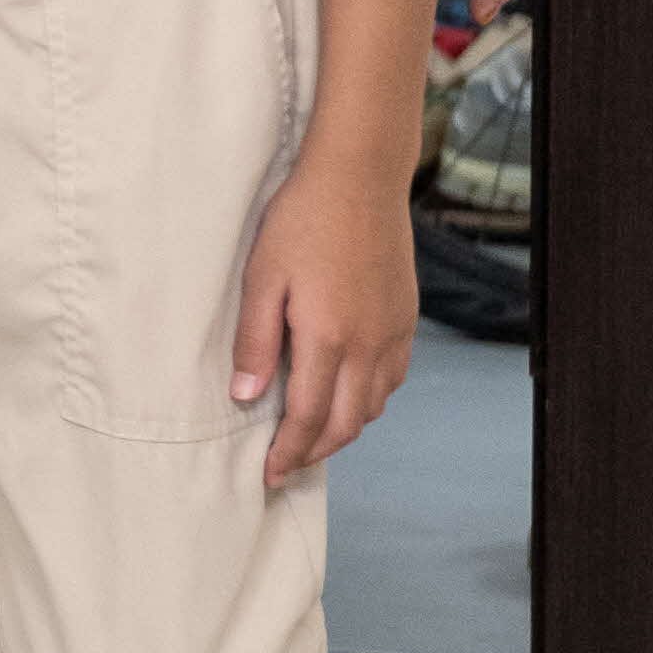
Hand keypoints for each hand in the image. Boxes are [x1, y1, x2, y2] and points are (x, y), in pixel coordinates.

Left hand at [232, 154, 417, 486]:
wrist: (359, 178)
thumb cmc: (302, 220)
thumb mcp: (262, 277)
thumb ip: (255, 340)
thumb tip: (246, 397)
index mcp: (328, 338)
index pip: (309, 419)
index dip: (289, 453)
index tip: (269, 475)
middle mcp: (369, 345)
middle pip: (346, 424)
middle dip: (315, 453)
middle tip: (287, 466)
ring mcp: (394, 333)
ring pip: (373, 406)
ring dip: (342, 428)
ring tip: (311, 435)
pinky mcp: (407, 318)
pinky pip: (391, 378)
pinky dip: (368, 400)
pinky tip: (346, 393)